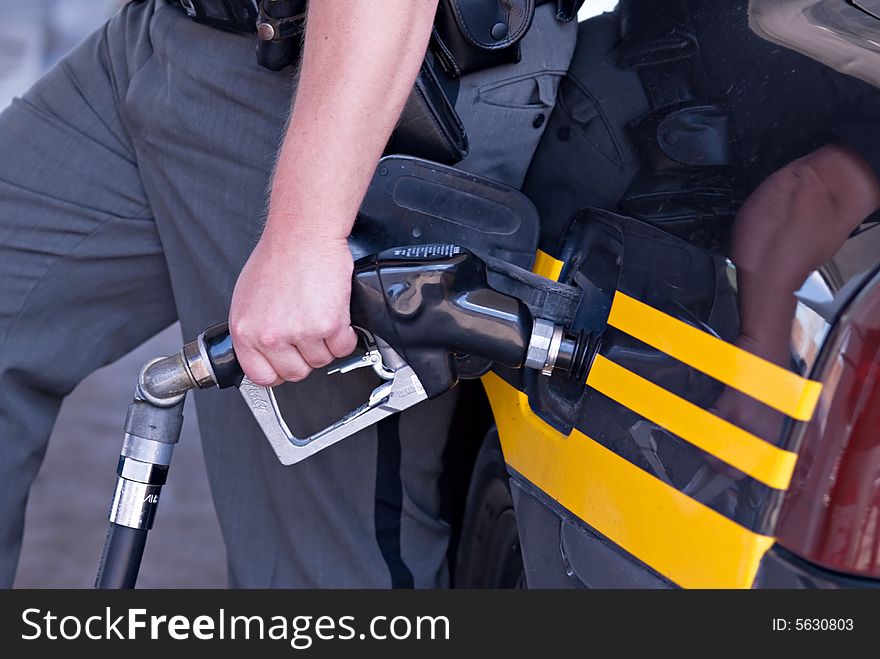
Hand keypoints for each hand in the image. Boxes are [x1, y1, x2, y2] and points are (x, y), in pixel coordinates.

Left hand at [229, 229, 357, 385]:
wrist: (303, 234)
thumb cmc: (279, 256)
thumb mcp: (249, 297)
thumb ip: (256, 328)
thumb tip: (264, 348)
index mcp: (246, 331)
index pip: (261, 376)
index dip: (279, 371)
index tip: (287, 364)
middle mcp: (270, 335)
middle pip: (296, 373)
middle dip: (306, 356)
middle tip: (308, 333)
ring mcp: (299, 332)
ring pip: (322, 360)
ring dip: (327, 343)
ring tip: (321, 315)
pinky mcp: (328, 325)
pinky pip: (344, 347)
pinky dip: (346, 335)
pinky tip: (336, 314)